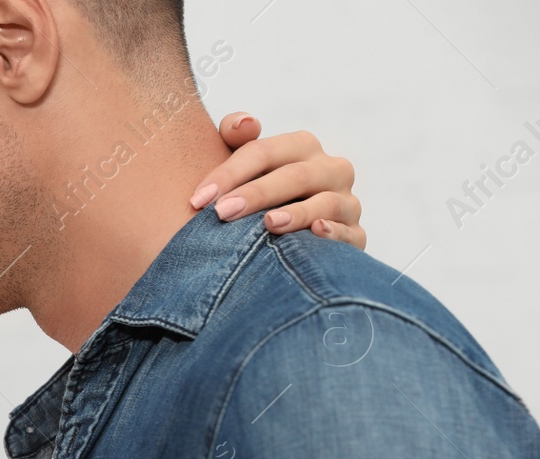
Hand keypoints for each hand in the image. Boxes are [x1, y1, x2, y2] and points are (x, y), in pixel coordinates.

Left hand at [194, 112, 364, 248]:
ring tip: (269, 223)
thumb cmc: (254, 197)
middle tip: (221, 213)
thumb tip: (246, 124)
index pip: (263, 152)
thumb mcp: (242, 165)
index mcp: (301, 148)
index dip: (229, 173)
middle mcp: (330, 170)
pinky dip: (335, 233)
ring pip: (326, 203)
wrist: (284, 240)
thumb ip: (235, 136)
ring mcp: (345, 203)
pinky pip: (351, 234)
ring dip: (297, 213)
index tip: (197, 199)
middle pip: (294, 176)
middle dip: (256, 193)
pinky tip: (316, 232)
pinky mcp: (355, 236)